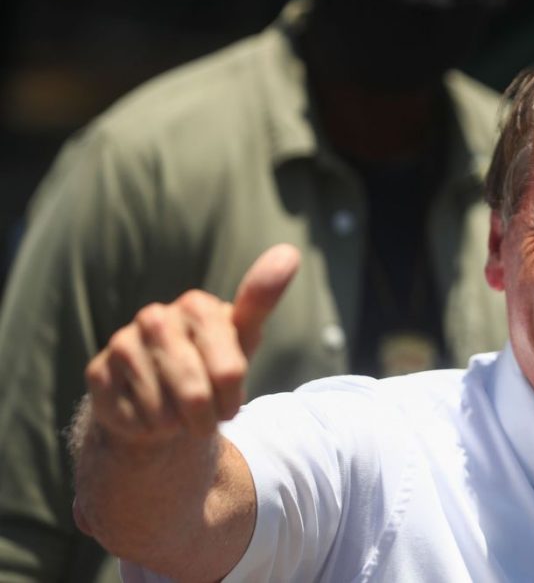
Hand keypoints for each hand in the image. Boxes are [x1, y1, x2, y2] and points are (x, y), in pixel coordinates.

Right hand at [84, 244, 299, 444]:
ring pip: (163, 413)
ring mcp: (122, 343)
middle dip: (206, 418)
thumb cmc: (210, 363)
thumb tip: (289, 252)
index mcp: (197, 306)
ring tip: (176, 409)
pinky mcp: (97, 373)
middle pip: (196, 397)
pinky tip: (147, 411)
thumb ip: (262, 302)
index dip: (232, 398)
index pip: (229, 372)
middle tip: (204, 412)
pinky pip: (135, 421)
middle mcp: (156, 317)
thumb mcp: (243, 338)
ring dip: (177, 424)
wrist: (162, 395)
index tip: (230, 397)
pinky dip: (149, 429)